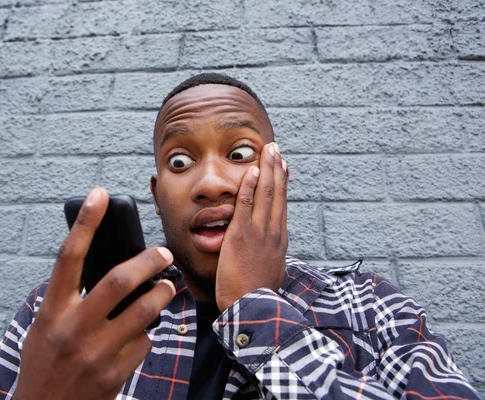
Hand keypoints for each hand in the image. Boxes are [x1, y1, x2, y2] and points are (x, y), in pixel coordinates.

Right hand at [14, 187, 175, 399]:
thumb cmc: (44, 363)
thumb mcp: (44, 327)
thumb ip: (68, 300)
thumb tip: (101, 268)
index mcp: (52, 310)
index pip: (68, 256)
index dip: (86, 221)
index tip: (100, 194)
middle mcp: (72, 328)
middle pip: (119, 280)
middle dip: (148, 261)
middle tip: (163, 252)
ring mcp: (95, 353)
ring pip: (144, 310)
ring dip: (162, 294)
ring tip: (167, 287)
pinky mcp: (114, 374)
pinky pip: (144, 343)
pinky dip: (148, 334)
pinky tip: (142, 335)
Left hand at [215, 142, 288, 311]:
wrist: (252, 308)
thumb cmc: (257, 294)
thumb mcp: (269, 270)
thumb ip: (268, 255)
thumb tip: (268, 251)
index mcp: (279, 239)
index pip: (281, 204)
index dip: (282, 182)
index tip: (283, 166)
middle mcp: (273, 232)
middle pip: (277, 193)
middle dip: (276, 168)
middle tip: (276, 148)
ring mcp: (259, 233)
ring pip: (266, 194)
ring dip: (267, 169)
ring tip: (268, 150)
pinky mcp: (241, 236)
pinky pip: (246, 206)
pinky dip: (250, 187)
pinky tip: (252, 171)